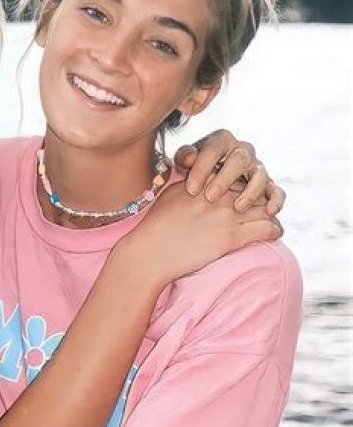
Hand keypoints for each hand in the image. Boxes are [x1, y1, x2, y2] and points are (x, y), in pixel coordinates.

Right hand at [118, 181, 282, 286]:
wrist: (151, 252)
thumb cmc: (156, 226)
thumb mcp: (172, 194)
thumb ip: (190, 184)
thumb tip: (201, 184)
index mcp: (203, 181)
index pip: (236, 174)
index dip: (245, 182)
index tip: (248, 191)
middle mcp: (218, 194)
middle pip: (253, 187)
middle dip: (262, 195)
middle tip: (266, 204)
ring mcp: (226, 215)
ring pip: (265, 206)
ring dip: (272, 212)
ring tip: (272, 219)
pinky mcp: (231, 236)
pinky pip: (267, 228)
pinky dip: (275, 230)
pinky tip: (274, 233)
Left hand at [174, 129, 285, 215]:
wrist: (208, 182)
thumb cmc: (194, 169)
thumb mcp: (184, 162)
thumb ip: (184, 156)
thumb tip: (189, 157)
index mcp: (221, 140)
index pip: (213, 149)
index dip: (202, 169)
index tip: (191, 189)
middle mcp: (242, 150)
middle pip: (239, 160)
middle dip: (224, 179)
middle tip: (210, 197)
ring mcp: (256, 167)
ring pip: (260, 175)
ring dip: (250, 192)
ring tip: (237, 208)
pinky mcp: (267, 184)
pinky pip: (276, 190)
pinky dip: (276, 201)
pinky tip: (269, 212)